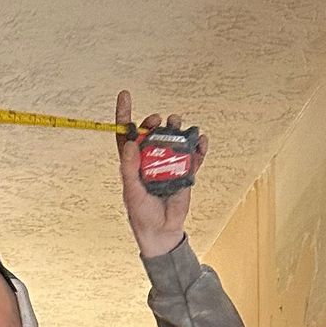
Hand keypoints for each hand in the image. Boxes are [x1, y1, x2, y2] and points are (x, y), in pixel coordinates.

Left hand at [117, 89, 206, 258]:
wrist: (161, 231)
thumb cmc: (141, 212)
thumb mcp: (131, 191)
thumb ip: (129, 168)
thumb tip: (130, 144)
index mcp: (133, 161)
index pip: (126, 134)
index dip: (124, 114)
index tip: (125, 95)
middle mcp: (150, 158)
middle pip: (152, 133)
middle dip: (155, 123)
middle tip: (158, 120)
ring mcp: (168, 164)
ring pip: (174, 140)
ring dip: (177, 129)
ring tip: (177, 124)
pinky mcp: (185, 172)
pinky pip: (193, 156)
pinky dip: (199, 147)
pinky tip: (202, 140)